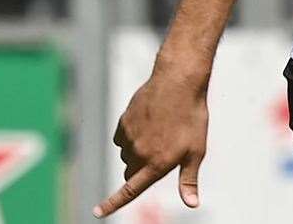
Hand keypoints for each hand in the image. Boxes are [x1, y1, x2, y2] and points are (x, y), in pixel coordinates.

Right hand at [95, 65, 209, 217]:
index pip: (129, 191)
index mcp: (156, 164)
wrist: (178, 82)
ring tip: (159, 132)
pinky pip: (122, 138)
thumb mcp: (196, 151)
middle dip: (140, 171)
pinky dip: (132, 136)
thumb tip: (192, 204)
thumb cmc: (192, 118)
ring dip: (137, 152)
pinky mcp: (123, 122)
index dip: (111, 204)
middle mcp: (139, 154)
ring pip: (127, 154)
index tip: (96, 212)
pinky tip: (148, 123)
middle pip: (130, 173)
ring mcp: (129, 137)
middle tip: (160, 154)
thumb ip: (189, 180)